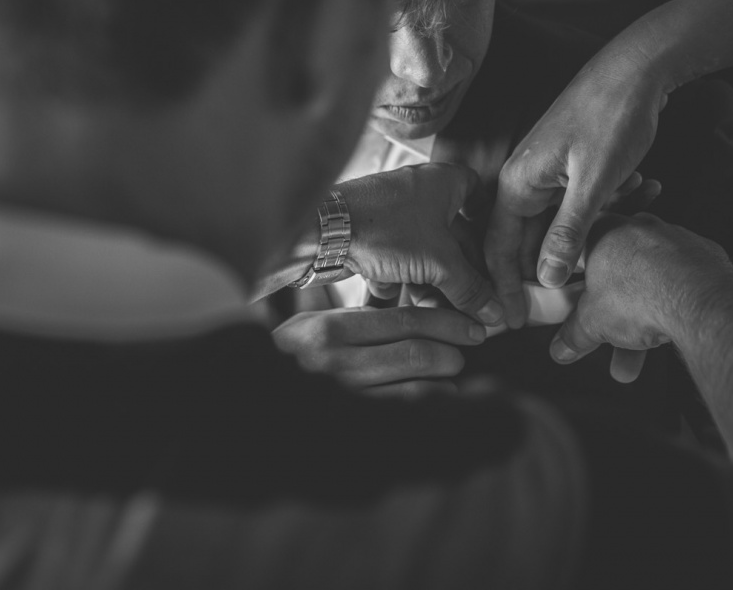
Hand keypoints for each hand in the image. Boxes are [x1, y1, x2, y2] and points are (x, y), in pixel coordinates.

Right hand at [271, 305, 486, 396]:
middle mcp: (337, 365)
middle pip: (416, 355)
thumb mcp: (316, 323)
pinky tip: (438, 400)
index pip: (403, 321)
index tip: (472, 326)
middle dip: (452, 351)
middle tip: (466, 349)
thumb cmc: (296, 354)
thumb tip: (421, 308)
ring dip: (445, 382)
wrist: (260, 398)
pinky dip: (431, 408)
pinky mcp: (354, 425)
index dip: (446, 322)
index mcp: (330, 330)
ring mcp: (345, 399)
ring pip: (417, 390)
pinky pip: (406, 417)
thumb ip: (362, 316)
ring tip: (452, 375)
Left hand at [340, 163, 504, 325]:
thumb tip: (491, 310)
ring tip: (438, 314)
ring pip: (425, 254)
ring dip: (434, 285)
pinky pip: (399, 261)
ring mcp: (394, 216)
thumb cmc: (381, 227)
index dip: (488, 222)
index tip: (496, 251)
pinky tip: (405, 305)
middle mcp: (420, 195)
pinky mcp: (373, 236)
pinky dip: (404, 283)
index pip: (478, 194)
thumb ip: (470, 288)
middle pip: (454, 236)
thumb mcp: (439, 262)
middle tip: (473, 304)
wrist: (322, 232)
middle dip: (462, 274)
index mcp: (444, 183)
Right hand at [484, 32, 670, 320]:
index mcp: (518, 184)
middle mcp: (523, 181)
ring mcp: (545, 175)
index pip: (497, 248)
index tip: (513, 321)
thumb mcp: (594, 182)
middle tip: (570, 305)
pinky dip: (598, 214)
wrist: (636, 68)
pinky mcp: (567, 170)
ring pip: (551, 226)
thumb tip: (546, 279)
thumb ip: (568, 232)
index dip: (504, 287)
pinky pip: (572, 208)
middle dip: (546, 272)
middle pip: (522, 242)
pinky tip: (633, 197)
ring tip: (614, 245)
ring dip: (581, 240)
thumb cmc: (612, 117)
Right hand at [547, 212, 732, 379]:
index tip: (574, 302)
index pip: (578, 253)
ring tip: (641, 350)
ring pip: (650, 279)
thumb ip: (573, 334)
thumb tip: (563, 346)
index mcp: (602, 231)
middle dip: (612, 310)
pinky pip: (680, 279)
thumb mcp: (591, 322)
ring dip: (644, 315)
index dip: (573, 281)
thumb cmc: (641, 297)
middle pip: (617, 272)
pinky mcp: (703, 253)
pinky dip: (674, 301)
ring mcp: (673, 238)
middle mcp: (637, 227)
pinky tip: (671, 324)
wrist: (699, 303)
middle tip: (610, 335)